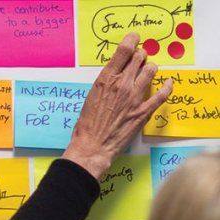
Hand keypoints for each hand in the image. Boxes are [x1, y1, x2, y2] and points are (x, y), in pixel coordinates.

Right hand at [62, 33, 172, 178]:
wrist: (92, 145)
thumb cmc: (87, 124)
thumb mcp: (91, 96)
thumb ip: (105, 83)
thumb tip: (116, 75)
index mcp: (106, 79)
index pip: (124, 50)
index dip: (132, 40)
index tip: (135, 38)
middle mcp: (122, 84)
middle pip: (140, 58)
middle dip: (140, 55)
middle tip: (139, 59)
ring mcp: (135, 97)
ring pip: (151, 71)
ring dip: (150, 68)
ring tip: (148, 71)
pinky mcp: (144, 111)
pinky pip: (162, 94)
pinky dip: (167, 86)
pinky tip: (168, 83)